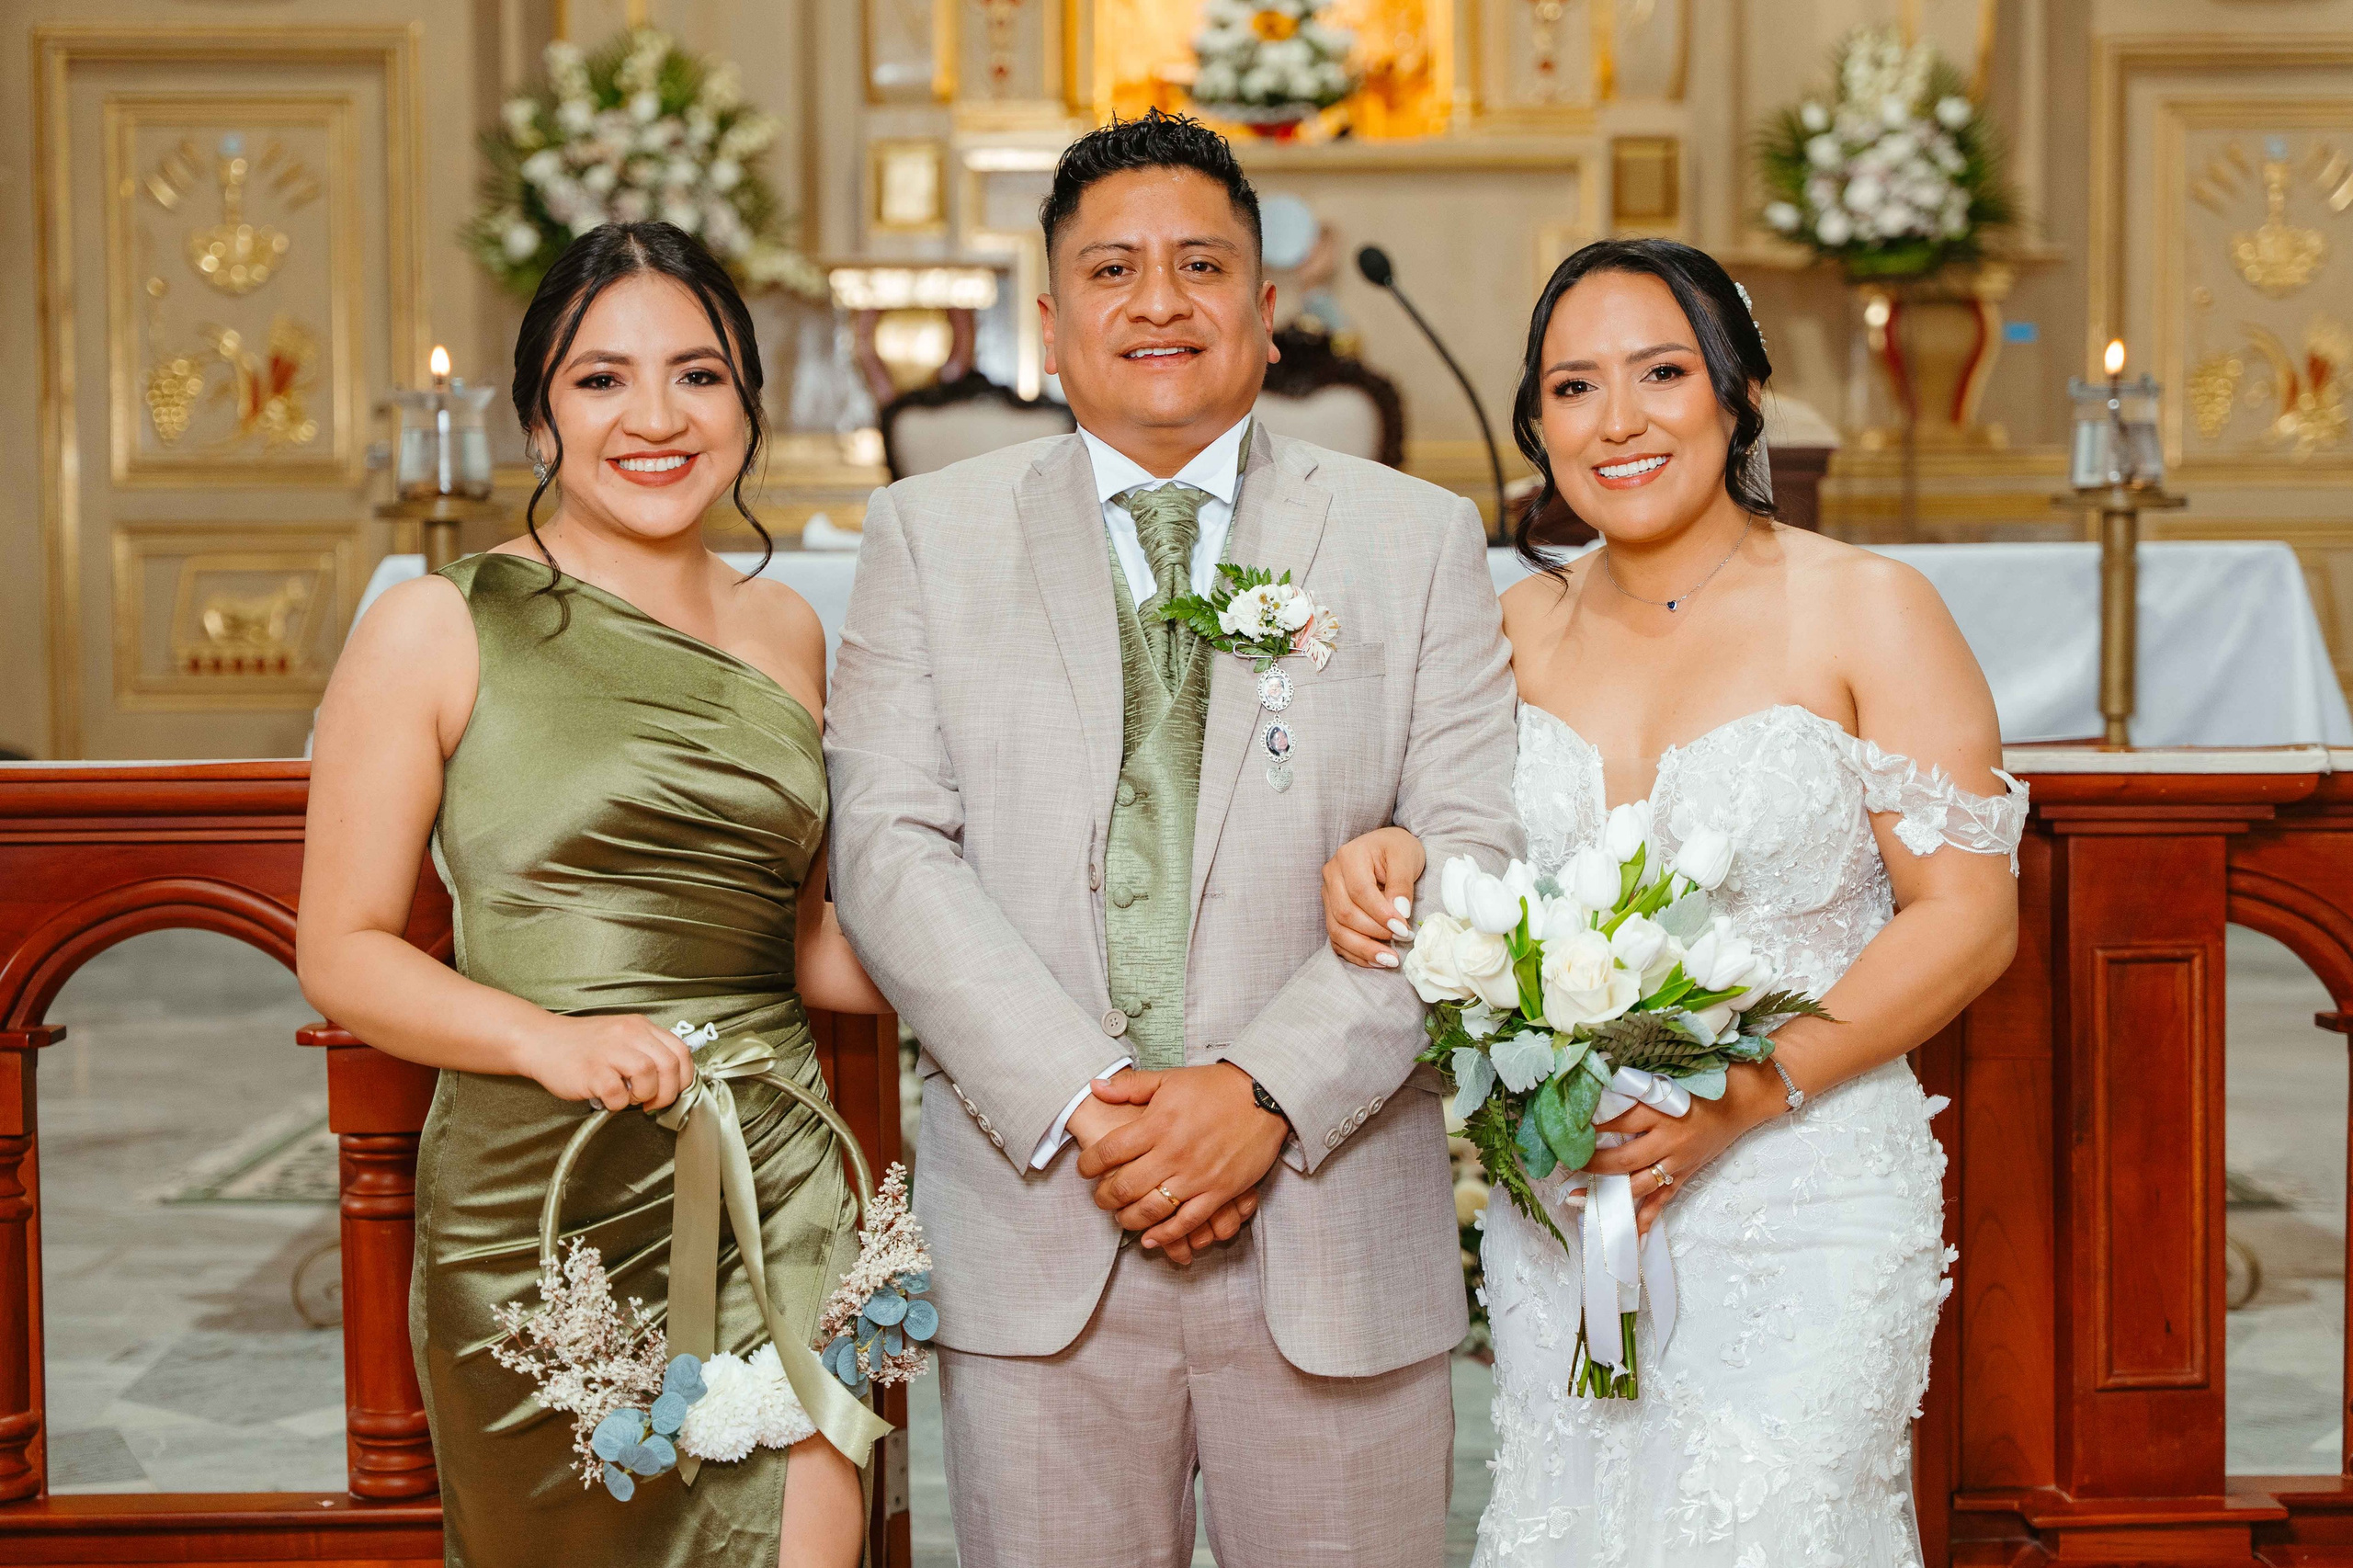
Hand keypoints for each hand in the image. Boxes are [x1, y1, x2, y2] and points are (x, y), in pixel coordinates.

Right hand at [518, 1015, 698, 1111]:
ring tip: (629, 1097)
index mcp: (640, 1027)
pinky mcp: (592, 1071)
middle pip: (670, 1065)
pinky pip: (618, 1094)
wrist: (542, 1042)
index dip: (684, 1077)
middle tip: (653, 1102)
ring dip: (644, 1096)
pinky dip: (618, 1103)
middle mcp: (628, 1034)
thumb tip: (672, 1078)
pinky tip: (608, 1098)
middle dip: (668, 1092)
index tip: (674, 1090)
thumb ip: (646, 1050)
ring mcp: (610, 1052)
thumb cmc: (582, 1045)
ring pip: (649, 1077)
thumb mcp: (621, 1036)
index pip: (681, 1051)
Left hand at [1077, 1064, 1286, 1261]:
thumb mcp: (1170, 1078)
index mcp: (1157, 1123)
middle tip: (1101, 1198)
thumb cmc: (1215, 1086)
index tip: (1085, 1169)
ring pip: (1151, 1209)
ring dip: (1129, 1219)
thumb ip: (1130, 1086)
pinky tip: (1150, 1239)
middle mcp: (1173, 1152)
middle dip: (1105, 1197)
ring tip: (1121, 1217)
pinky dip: (1166, 1235)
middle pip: (1125, 1185)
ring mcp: (1196, 1175)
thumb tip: (1095, 1087)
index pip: (1110, 1150)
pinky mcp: (1219, 1191)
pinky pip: (1187, 1221)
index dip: (1090, 1164)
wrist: (1263, 1095)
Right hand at [1322, 825, 1425, 968]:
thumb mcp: (1406, 857)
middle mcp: (1332, 875)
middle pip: (1345, 913)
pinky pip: (1336, 939)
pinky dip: (1355, 954)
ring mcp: (1328, 894)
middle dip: (1374, 933)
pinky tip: (1376, 961)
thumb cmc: (1397, 849)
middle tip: (1402, 940)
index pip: (1360, 891)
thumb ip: (1402, 883)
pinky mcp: (1331, 911)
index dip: (1381, 914)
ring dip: (1364, 949)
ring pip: (1337, 930)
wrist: (1386, 848)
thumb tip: (1400, 913)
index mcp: (1348, 856)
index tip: (1404, 929)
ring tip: (1390, 960)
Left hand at [1580, 1063, 1783, 1234]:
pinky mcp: (1686, 1175)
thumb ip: (1637, 1090)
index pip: (1617, 1121)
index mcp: (1661, 1111)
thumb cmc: (1702, 1084)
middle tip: (1565, 1166)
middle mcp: (1668, 1140)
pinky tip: (1630, 1236)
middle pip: (1624, 1159)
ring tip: (1577, 1199)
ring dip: (1608, 1194)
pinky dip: (1646, 1219)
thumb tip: (1597, 1090)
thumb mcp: (1667, 1081)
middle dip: (1592, 1165)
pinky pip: (1663, 1200)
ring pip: (1639, 1184)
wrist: (1741, 1101)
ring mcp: (1678, 1162)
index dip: (1590, 1127)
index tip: (1565, 1129)